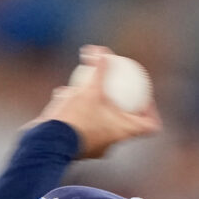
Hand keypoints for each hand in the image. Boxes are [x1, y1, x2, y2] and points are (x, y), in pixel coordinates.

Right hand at [33, 45, 162, 160]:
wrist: (46, 143)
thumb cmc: (74, 119)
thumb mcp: (89, 89)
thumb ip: (99, 70)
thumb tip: (102, 50)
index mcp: (123, 133)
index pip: (151, 126)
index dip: (152, 111)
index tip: (144, 97)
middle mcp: (112, 144)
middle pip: (127, 124)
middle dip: (122, 105)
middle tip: (115, 88)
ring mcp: (95, 148)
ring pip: (101, 122)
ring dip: (96, 106)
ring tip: (84, 88)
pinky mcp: (77, 147)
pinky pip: (81, 125)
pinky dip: (76, 111)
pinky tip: (63, 94)